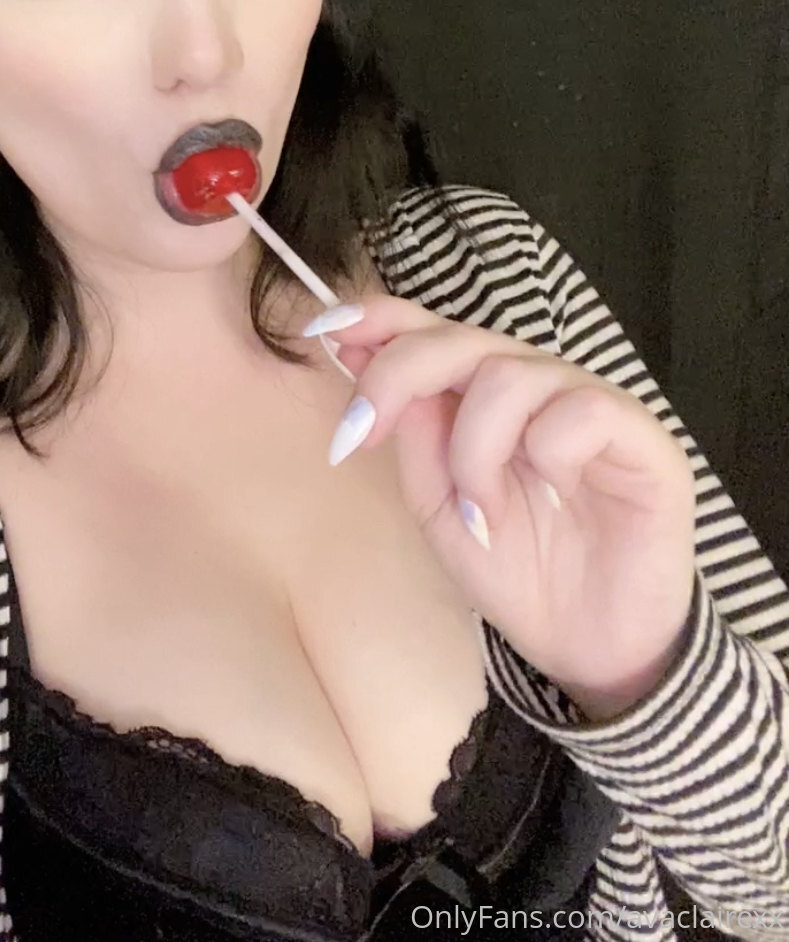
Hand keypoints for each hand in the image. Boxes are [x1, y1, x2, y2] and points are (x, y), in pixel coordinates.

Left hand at [310, 295, 696, 719]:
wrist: (591, 648)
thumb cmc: (517, 571)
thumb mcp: (439, 507)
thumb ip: (414, 436)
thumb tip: (369, 362)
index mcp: (485, 397)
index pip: (433, 330)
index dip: (379, 317)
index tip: (322, 329)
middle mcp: (537, 386)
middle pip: (460, 338)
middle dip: (397, 375)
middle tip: (363, 434)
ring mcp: (591, 403)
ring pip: (509, 374)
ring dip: (473, 448)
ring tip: (480, 514)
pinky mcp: (642, 437)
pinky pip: (580, 409)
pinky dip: (547, 452)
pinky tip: (551, 497)